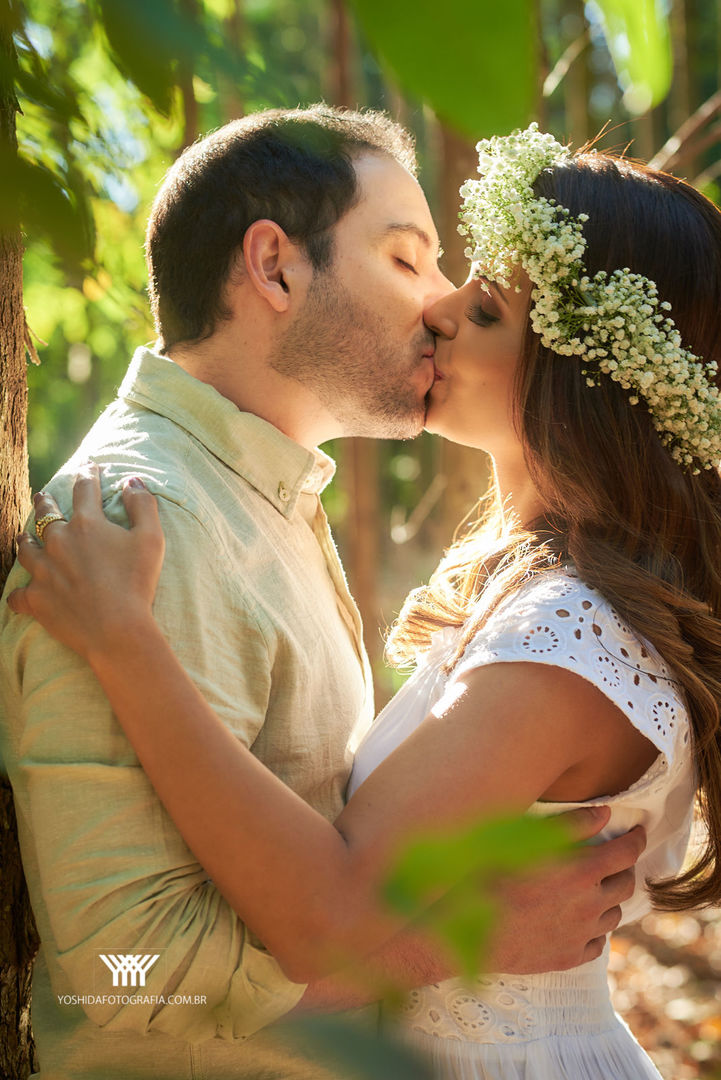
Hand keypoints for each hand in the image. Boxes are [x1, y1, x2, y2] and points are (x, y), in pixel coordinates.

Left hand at [7, 463, 164, 662]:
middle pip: (46, 515)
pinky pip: (18, 595)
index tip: (88, 466)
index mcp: (87, 524)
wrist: (116, 629)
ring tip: (23, 536)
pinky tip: (19, 594)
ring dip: (25, 539)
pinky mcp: (36, 600)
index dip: (88, 474)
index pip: (85, 490)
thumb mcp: (151, 539)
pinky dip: (19, 594)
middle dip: (46, 502)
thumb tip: (132, 481)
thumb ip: (143, 505)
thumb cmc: (137, 583)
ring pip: (25, 549)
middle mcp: (58, 542)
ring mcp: (43, 571)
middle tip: (43, 495)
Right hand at [487, 805, 645, 972]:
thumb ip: (571, 826)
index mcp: (582, 872)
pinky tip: (580, 920)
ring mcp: (581, 935)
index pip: (627, 853)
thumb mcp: (526, 841)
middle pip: (626, 884)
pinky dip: (596, 928)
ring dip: (610, 897)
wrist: (465, 929)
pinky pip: (598, 942)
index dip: (637, 840)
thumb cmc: (490, 876)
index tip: (639, 832)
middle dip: (625, 867)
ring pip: (614, 914)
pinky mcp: (569, 958)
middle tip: (614, 858)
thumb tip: (606, 814)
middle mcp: (590, 905)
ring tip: (594, 887)